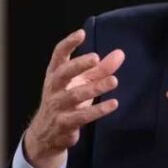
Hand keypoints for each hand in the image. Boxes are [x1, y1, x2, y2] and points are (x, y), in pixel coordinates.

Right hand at [24, 29, 124, 167]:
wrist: (46, 134)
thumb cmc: (66, 102)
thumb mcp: (81, 82)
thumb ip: (101, 69)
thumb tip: (120, 54)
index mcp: (55, 74)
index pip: (58, 55)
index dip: (68, 43)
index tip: (81, 33)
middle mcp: (54, 88)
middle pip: (63, 73)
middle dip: (78, 65)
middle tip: (95, 58)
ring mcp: (58, 106)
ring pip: (75, 95)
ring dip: (95, 88)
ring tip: (114, 81)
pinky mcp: (65, 123)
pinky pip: (83, 116)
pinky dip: (99, 110)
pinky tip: (113, 103)